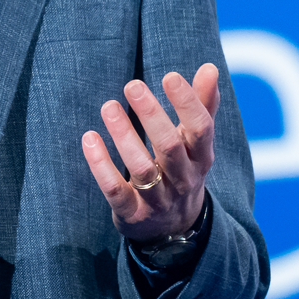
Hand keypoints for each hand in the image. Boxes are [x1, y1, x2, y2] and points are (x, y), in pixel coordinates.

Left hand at [80, 65, 219, 240]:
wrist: (173, 230)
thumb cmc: (182, 170)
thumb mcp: (196, 144)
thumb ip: (202, 106)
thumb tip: (209, 68)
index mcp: (201, 158)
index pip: (201, 129)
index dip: (187, 103)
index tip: (169, 76)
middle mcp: (183, 180)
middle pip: (169, 147)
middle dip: (151, 115)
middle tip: (132, 85)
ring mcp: (158, 200)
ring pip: (142, 169)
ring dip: (124, 136)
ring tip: (108, 106)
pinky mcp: (132, 214)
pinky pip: (115, 190)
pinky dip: (101, 165)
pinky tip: (89, 138)